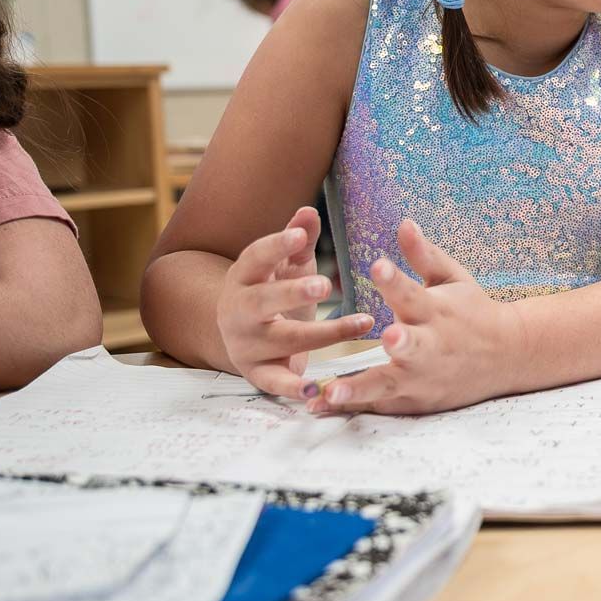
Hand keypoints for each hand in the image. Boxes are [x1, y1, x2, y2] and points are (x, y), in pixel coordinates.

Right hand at [216, 207, 373, 395]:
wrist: (239, 336)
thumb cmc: (271, 291)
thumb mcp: (284, 266)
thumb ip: (296, 241)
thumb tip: (308, 211)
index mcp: (243, 277)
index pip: (255, 257)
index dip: (276, 246)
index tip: (299, 236)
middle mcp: (237, 311)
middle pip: (262, 300)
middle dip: (292, 293)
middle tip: (325, 286)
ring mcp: (245, 344)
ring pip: (283, 338)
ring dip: (323, 332)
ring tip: (362, 322)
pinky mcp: (257, 372)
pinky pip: (275, 382)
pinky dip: (295, 387)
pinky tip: (319, 389)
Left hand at [312, 219, 523, 415]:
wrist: (506, 356)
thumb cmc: (472, 311)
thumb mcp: (453, 279)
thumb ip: (424, 256)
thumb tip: (404, 222)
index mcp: (436, 311)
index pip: (413, 293)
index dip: (394, 281)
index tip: (377, 266)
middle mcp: (430, 345)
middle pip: (413, 346)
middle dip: (402, 343)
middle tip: (388, 337)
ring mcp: (422, 377)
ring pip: (389, 383)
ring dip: (360, 388)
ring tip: (331, 392)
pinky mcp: (414, 400)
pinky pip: (378, 404)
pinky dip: (351, 405)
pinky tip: (318, 407)